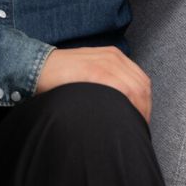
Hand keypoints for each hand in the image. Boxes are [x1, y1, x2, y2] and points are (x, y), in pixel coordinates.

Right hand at [35, 46, 152, 123]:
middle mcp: (114, 57)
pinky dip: (127, 106)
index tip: (139, 120)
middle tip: (136, 129)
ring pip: (136, 89)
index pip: (141, 81)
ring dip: (137, 110)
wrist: (40, 67)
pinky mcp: (96, 70)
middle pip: (142, 86)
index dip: (145, 104)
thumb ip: (108, 81)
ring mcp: (106, 62)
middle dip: (144, 109)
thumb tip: (124, 105)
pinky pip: (122, 89)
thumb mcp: (91, 71)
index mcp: (114, 56)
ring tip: (130, 128)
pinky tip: (121, 119)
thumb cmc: (64, 76)